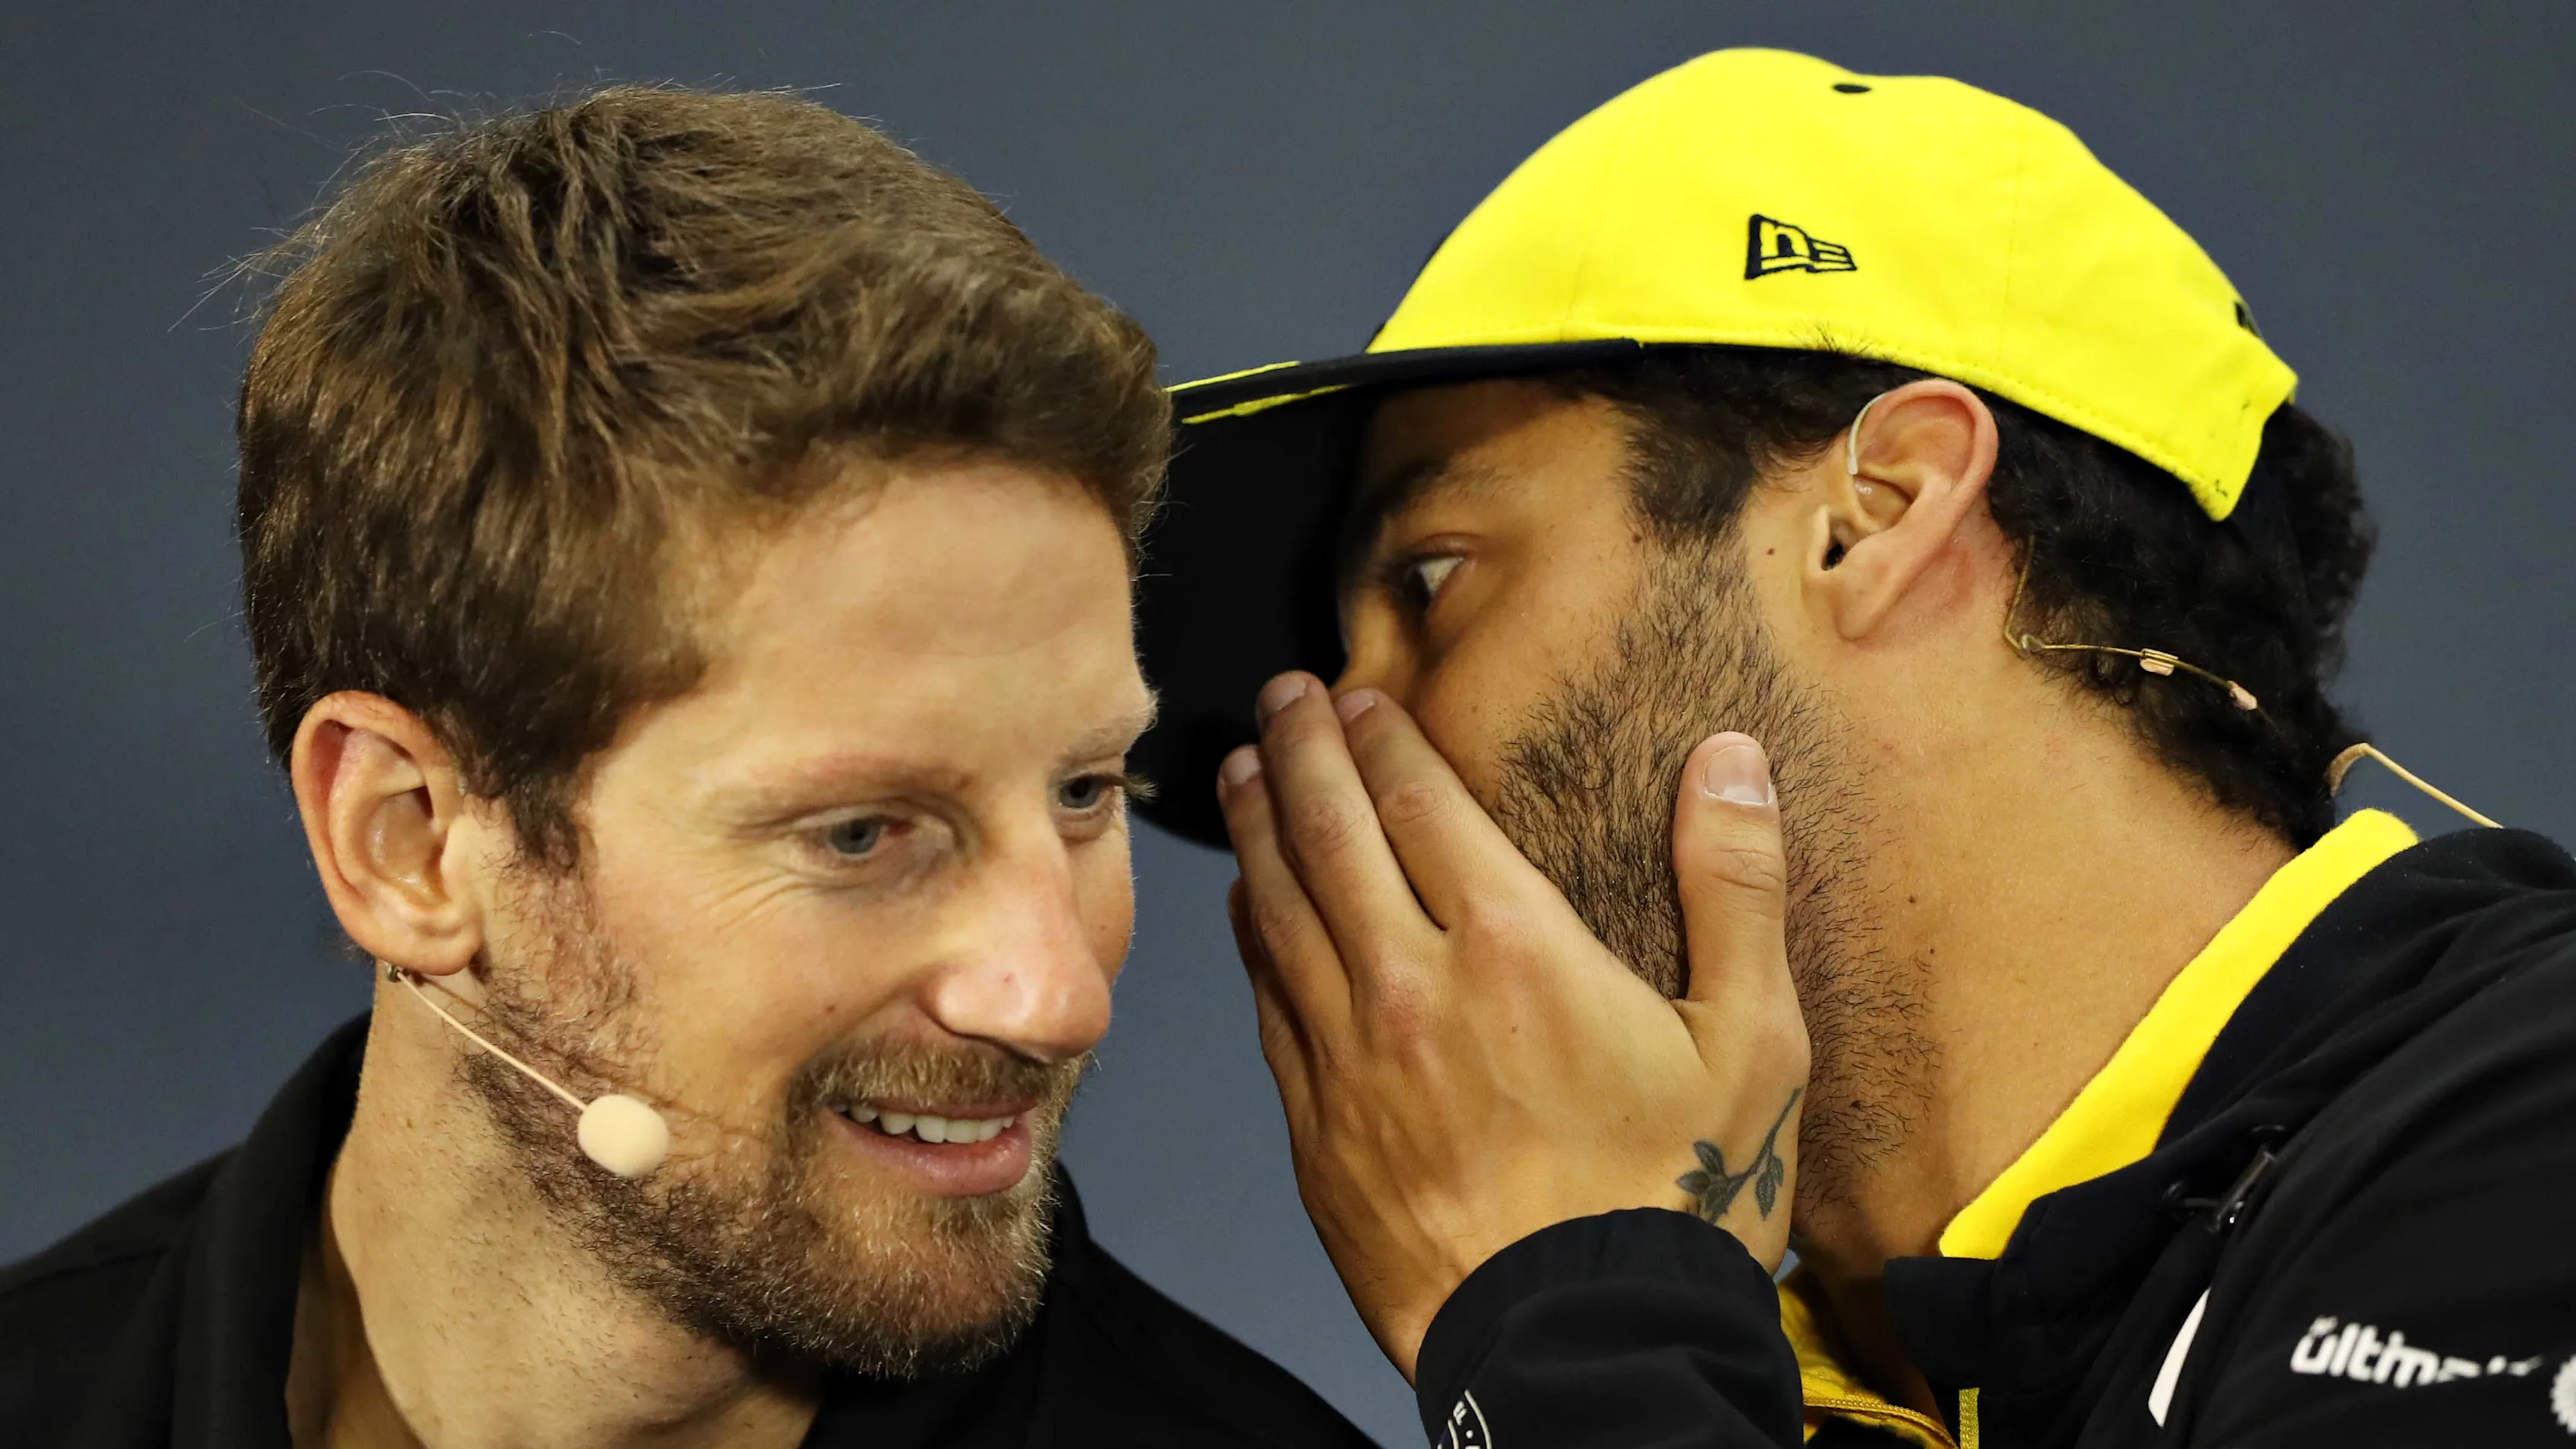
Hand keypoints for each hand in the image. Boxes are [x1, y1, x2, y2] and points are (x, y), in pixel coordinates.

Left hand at [1217, 672, 1811, 1379]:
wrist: (1584, 1354)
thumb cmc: (1674, 1205)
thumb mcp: (1751, 1043)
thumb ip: (1736, 888)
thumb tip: (1733, 763)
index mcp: (1517, 947)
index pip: (1419, 802)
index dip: (1380, 734)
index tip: (1357, 692)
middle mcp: (1416, 987)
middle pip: (1331, 834)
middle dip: (1299, 750)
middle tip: (1278, 697)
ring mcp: (1352, 1060)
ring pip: (1280, 912)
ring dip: (1256, 829)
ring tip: (1240, 769)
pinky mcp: (1318, 1132)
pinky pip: (1268, 1007)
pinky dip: (1250, 939)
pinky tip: (1244, 905)